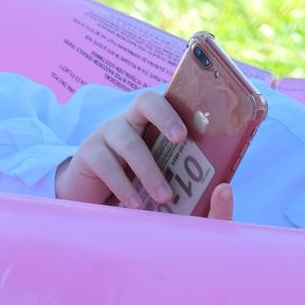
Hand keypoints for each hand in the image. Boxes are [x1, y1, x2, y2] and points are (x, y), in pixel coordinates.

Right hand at [55, 91, 186, 206]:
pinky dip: (123, 186)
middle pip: (145, 104)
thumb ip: (178, 175)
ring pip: (129, 142)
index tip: (191, 129)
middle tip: (180, 141)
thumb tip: (216, 189)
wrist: (90, 201)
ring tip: (164, 197)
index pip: (160, 101)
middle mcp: (126, 122)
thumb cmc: (132, 187)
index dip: (175, 108)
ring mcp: (104, 135)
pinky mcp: (87, 154)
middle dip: (166, 119)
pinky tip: (135, 204)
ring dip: (149, 171)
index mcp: (147, 123)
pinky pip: (106, 164)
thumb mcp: (155, 177)